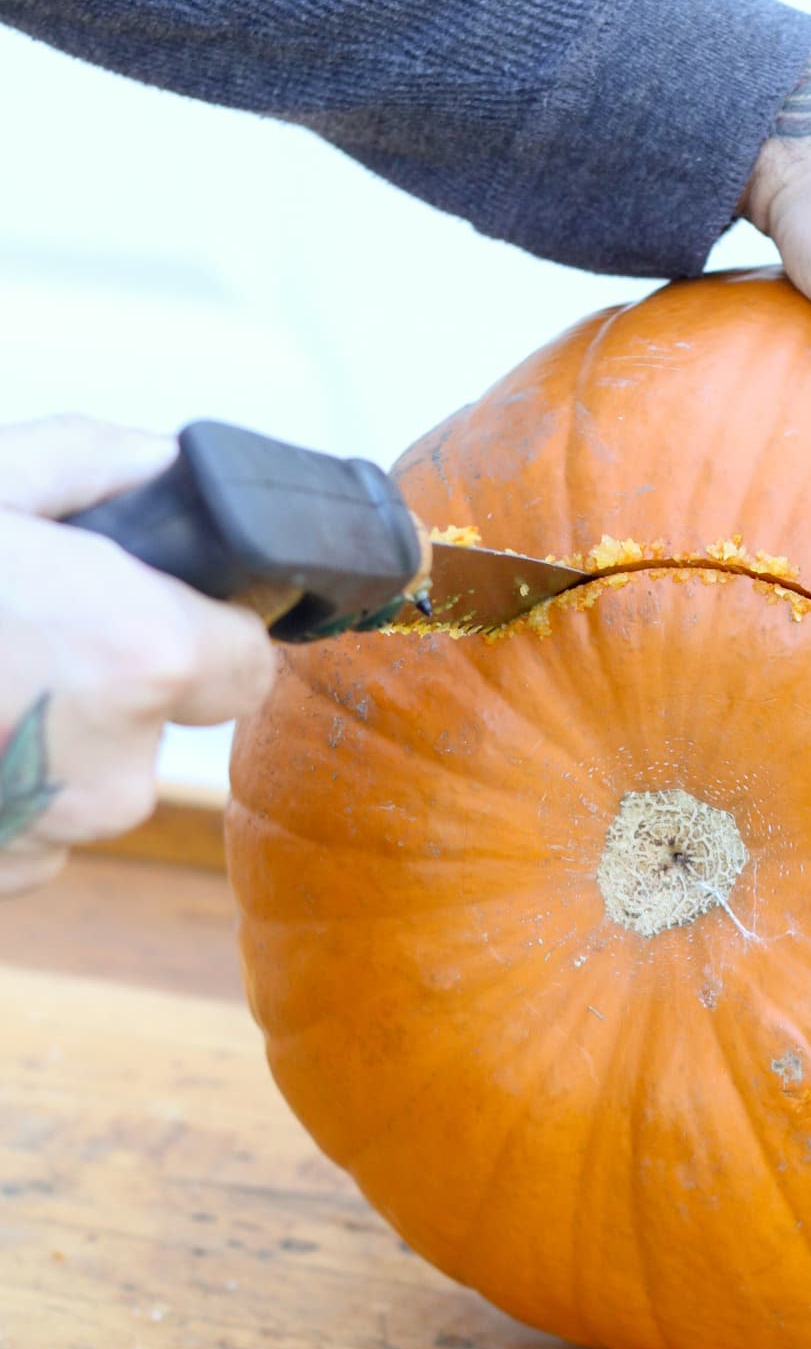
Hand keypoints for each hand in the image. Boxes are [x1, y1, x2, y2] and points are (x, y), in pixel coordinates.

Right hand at [0, 417, 273, 895]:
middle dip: (118, 679)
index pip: (249, 664)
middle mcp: (115, 765)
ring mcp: (51, 839)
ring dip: (48, 734)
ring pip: (92, 778)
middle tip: (25, 628)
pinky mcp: (1, 883)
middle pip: (168, 725)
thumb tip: (166, 466)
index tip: (154, 603)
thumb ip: (94, 465)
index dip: (205, 627)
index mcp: (138, 653)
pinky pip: (30, 826)